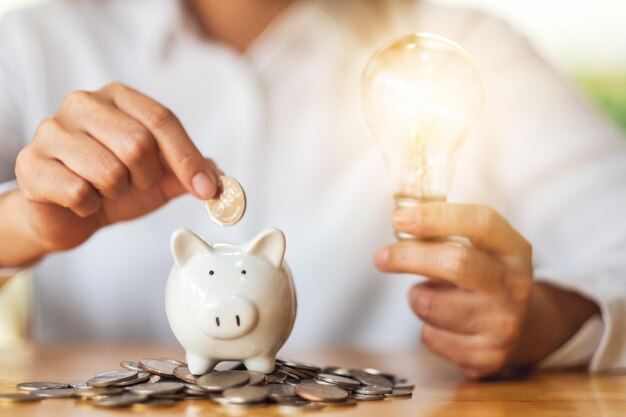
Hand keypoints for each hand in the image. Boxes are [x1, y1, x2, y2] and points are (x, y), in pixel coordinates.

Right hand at [14, 82, 221, 257]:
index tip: (207, 190)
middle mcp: (83, 103)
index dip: (188, 159)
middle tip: (133, 184)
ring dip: (116, 193)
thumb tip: (221, 178)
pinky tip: (81, 201)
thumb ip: (191, 172)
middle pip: (138, 144)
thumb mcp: (160, 178)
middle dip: (146, 178)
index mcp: (119, 97)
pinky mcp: (31, 162)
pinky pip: (78, 192)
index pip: (163, 120)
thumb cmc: (114, 187)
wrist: (66, 214)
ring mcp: (52, 130)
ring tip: (104, 190)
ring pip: (109, 171)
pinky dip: (90, 207)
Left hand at [374, 203, 533, 377]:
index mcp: (513, 249)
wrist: (521, 330)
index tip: (399, 219)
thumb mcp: (480, 249)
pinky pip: (431, 337)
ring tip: (431, 295)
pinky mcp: (487, 355)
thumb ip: (445, 234)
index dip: (436, 217)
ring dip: (417, 297)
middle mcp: (514, 285)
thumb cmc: (483, 278)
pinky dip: (426, 327)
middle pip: (457, 264)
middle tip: (381, 257)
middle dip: (409, 258)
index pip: (480, 223)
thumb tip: (401, 223)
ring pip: (432, 304)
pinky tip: (443, 324)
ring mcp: (503, 323)